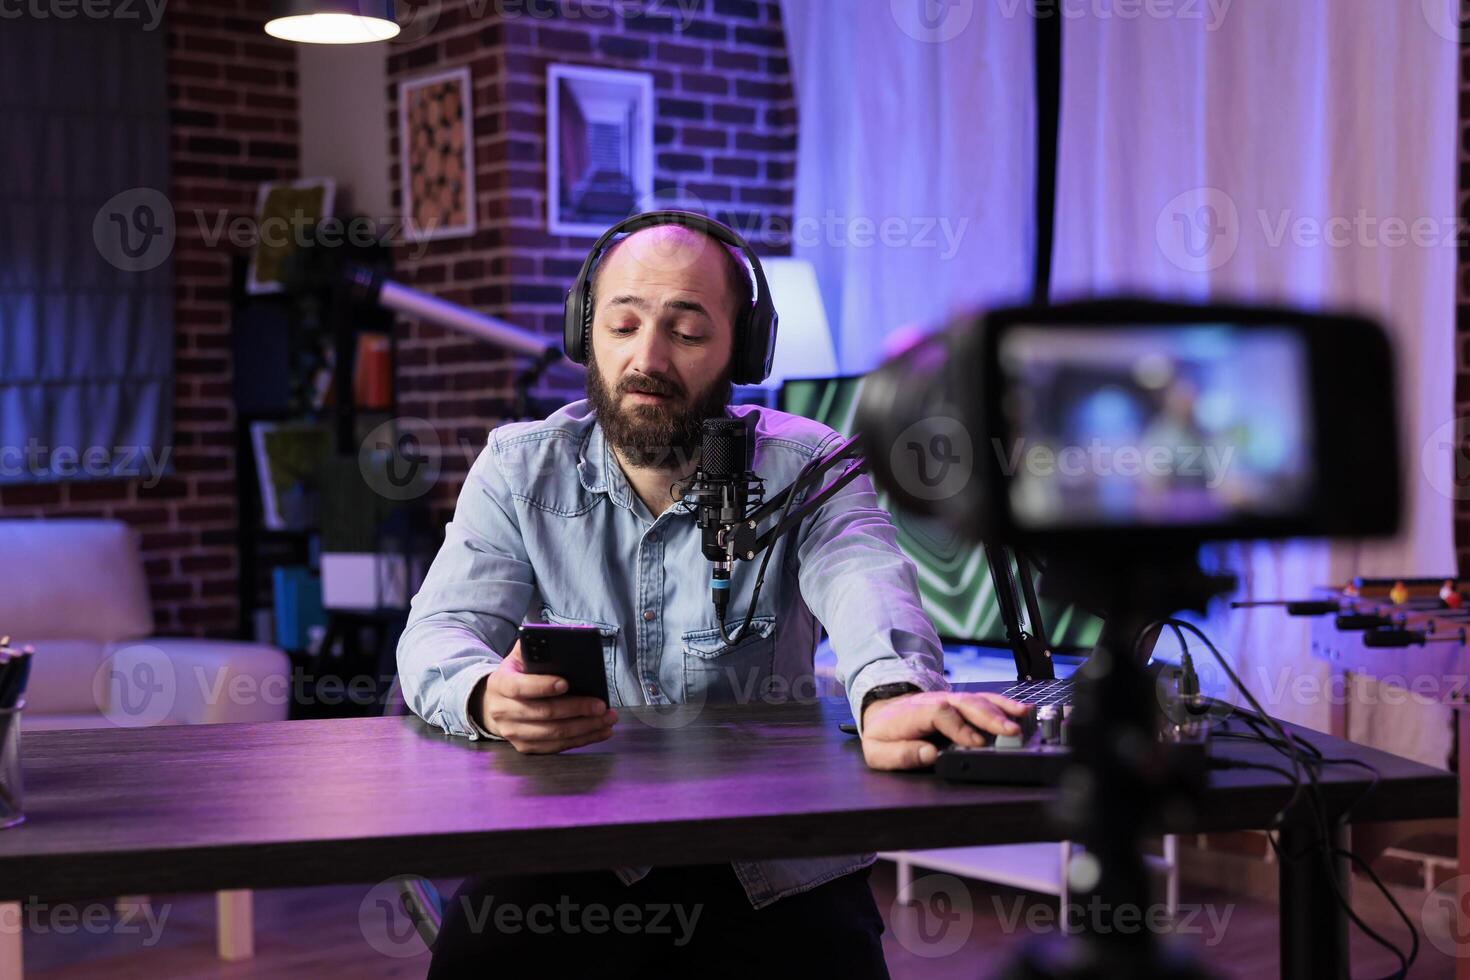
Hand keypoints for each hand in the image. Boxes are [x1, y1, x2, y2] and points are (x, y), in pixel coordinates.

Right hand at [472, 642, 617, 753]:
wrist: (496, 702)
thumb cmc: (518, 674)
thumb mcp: (520, 656)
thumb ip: (536, 644)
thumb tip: (562, 636)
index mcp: (500, 684)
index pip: (520, 686)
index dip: (543, 686)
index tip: (566, 683)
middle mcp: (502, 711)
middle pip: (544, 713)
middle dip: (576, 709)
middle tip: (601, 705)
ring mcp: (512, 732)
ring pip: (553, 733)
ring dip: (585, 728)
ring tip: (607, 719)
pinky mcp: (524, 747)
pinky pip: (556, 747)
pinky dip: (581, 740)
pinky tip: (599, 731)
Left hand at [860, 691, 1028, 769]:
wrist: (884, 711)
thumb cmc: (884, 734)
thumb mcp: (877, 751)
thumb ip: (899, 755)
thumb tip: (928, 754)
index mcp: (913, 713)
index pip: (939, 713)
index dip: (959, 727)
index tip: (975, 742)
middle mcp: (935, 701)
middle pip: (965, 703)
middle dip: (989, 717)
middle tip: (1009, 732)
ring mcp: (950, 700)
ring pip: (978, 700)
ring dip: (1001, 709)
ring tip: (1021, 718)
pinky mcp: (962, 703)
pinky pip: (985, 700)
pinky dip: (1004, 704)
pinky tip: (1022, 710)